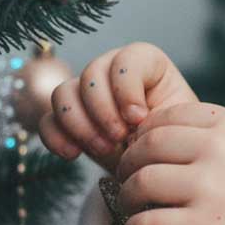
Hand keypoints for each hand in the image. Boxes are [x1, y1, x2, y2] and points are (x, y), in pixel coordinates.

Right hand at [38, 42, 198, 175]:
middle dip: (103, 110)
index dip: (127, 88)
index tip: (139, 118)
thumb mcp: (177, 124)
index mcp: (147, 64)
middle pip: (91, 74)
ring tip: (104, 149)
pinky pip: (47, 120)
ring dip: (80, 125)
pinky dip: (56, 137)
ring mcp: (86, 93)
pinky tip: (73, 154)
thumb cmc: (174, 139)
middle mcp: (112, 71)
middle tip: (119, 138)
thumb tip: (134, 121)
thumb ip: (160, 115)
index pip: (127, 59)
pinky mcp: (68, 119)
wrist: (160, 165)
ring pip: (63, 93)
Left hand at [114, 101, 224, 224]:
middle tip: (129, 182)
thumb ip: (216, 141)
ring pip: (140, 183)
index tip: (143, 153)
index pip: (168, 116)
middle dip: (129, 165)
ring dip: (128, 199)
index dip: (145, 135)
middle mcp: (219, 149)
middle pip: (147, 146)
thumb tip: (155, 143)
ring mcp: (209, 188)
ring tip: (136, 210)